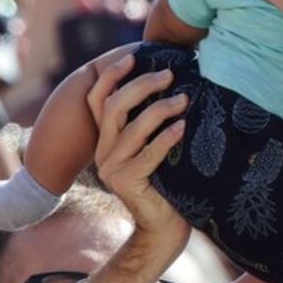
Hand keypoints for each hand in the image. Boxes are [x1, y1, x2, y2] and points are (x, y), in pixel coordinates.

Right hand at [87, 53, 189, 241]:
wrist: (166, 226)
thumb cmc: (169, 182)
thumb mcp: (158, 147)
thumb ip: (154, 123)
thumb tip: (174, 84)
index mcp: (108, 139)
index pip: (98, 100)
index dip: (112, 76)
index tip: (133, 57)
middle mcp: (103, 151)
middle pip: (114, 107)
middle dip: (142, 85)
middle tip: (170, 75)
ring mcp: (111, 168)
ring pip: (131, 128)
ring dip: (160, 109)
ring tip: (184, 100)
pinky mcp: (125, 182)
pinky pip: (148, 153)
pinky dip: (167, 138)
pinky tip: (183, 127)